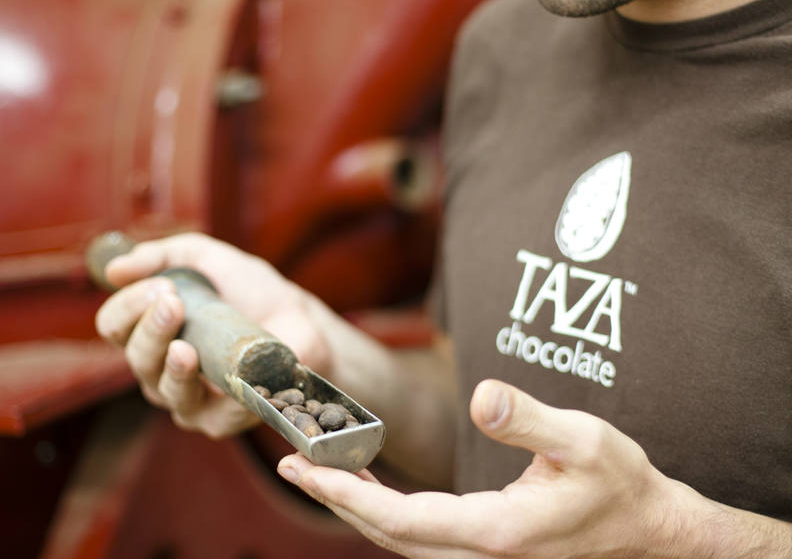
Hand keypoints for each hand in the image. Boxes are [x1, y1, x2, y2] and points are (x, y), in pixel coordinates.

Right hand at [95, 232, 330, 437]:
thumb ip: (163, 256)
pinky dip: (216, 394)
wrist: (301, 318)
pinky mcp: (221, 420)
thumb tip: (114, 269)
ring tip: (185, 348)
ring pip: (164, 390)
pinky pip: (210, 412)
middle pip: (135, 357)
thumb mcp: (206, 258)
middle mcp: (161, 369)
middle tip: (174, 303)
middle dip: (150, 329)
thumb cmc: (250, 289)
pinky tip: (222, 376)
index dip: (128, 306)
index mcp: (151, 331)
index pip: (115, 325)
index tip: (160, 286)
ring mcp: (189, 398)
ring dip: (172, 367)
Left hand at [276, 379, 714, 558]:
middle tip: (290, 464)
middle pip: (388, 536)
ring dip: (356, 507)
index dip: (347, 493)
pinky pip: (421, 536)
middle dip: (335, 499)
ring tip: (320, 471)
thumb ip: (529, 419)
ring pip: (402, 540)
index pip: (402, 519)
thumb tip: (481, 395)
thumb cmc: (619, 481)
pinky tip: (373, 489)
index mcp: (497, 533)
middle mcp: (482, 554)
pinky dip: (385, 513)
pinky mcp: (489, 549)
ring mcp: (484, 558)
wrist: (649, 528)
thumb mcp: (583, 439)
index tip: (305, 466)